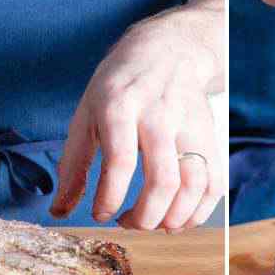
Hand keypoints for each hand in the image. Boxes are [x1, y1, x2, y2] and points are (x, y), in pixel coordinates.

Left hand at [51, 15, 222, 230]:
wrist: (168, 50)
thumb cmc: (119, 86)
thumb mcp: (86, 113)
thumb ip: (73, 164)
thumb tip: (59, 211)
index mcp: (120, 106)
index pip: (120, 161)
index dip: (110, 197)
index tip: (102, 214)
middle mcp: (159, 115)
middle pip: (162, 180)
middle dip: (145, 217)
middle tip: (129, 222)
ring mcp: (190, 124)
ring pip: (193, 184)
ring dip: (174, 219)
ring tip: (154, 224)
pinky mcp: (210, 134)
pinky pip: (214, 182)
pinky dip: (200, 211)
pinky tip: (179, 219)